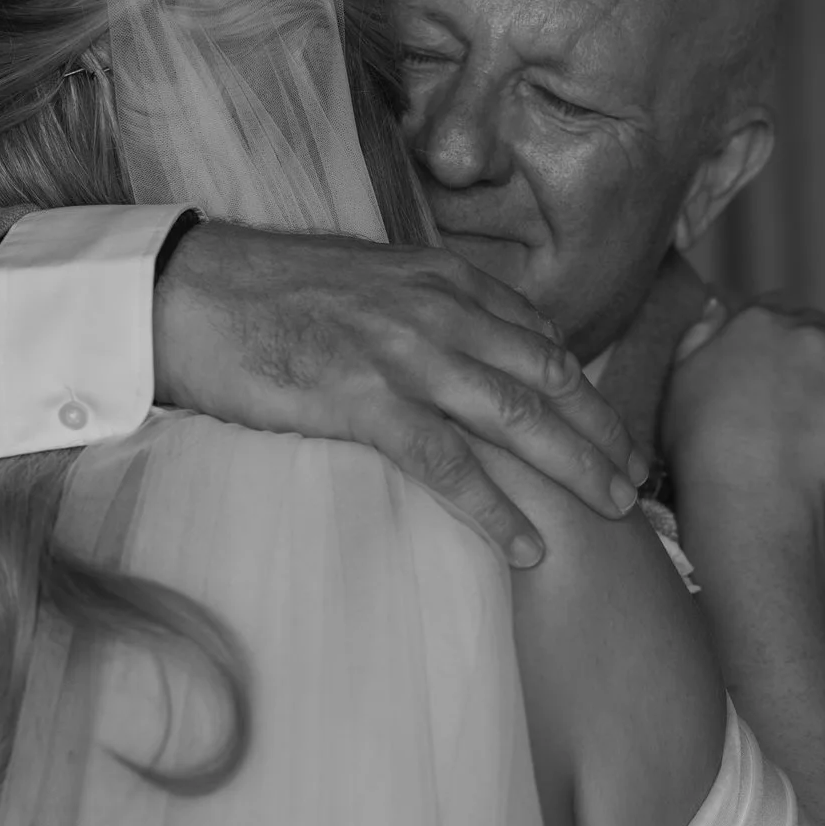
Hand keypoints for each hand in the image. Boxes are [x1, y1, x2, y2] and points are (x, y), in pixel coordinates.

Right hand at [152, 224, 649, 564]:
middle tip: (637, 482)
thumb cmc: (267, 295)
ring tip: (614, 511)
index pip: (540, 337)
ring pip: (516, 416)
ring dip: (574, 467)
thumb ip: (426, 311)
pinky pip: (447, 462)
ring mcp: (404, 353)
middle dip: (600, 432)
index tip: (615, 432)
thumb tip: (468, 354)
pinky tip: (528, 545)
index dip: (586, 390)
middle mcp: (439, 309)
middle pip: (547, 376)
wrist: (187, 289)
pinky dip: (495, 508)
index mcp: (442, 280)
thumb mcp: (368, 284)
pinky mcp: (363, 397)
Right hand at [663, 298, 824, 518]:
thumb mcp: (682, 376)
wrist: (747, 483)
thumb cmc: (702, 437)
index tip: (770, 354)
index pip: (774, 307)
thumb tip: (716, 302)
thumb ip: (700, 333)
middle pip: (817, 323)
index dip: (774, 330)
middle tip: (801, 380)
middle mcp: (804, 332)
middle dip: (811, 344)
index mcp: (756, 322)